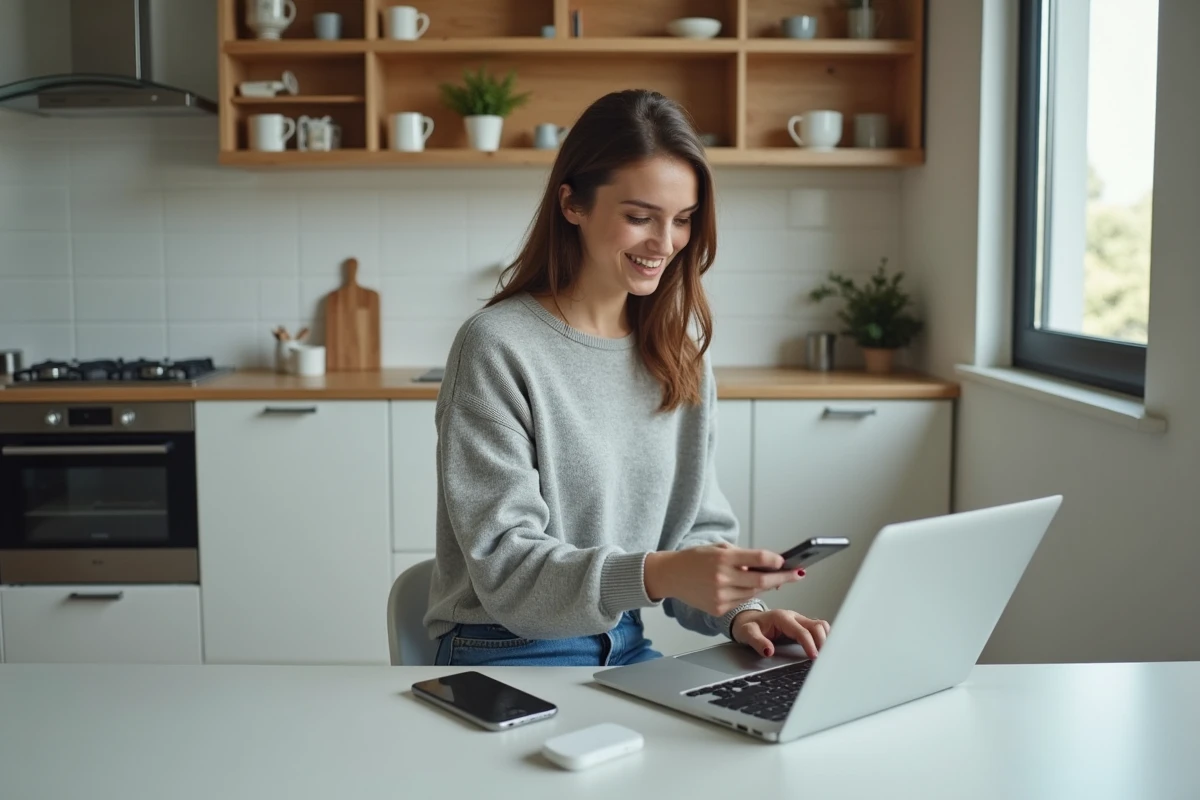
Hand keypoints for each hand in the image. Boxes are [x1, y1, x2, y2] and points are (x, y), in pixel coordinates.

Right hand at [644, 543, 804, 617]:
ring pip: (753, 592)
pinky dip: (749, 594)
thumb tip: (769, 564)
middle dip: (782, 577)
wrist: (671, 575)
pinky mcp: (718, 609)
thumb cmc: (695, 558)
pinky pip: (741, 601)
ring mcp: (720, 596)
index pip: (758, 559)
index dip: (775, 561)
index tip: (787, 561)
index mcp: (723, 559)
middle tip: (798, 574)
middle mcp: (722, 578)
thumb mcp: (718, 549)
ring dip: (767, 585)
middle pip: (761, 580)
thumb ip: (742, 556)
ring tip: (778, 578)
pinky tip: (752, 587)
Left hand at [731, 608, 829, 658]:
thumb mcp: (747, 633)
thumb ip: (757, 642)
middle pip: (816, 626)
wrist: (747, 619)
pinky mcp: (802, 625)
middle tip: (825, 658)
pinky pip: (818, 628)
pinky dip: (824, 637)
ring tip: (827, 654)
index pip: (801, 631)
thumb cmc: (748, 626)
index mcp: (781, 618)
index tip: (814, 657)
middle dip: (823, 641)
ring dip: (826, 638)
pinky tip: (824, 648)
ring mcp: (799, 620)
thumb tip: (769, 651)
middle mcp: (793, 617)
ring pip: (820, 625)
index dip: (809, 644)